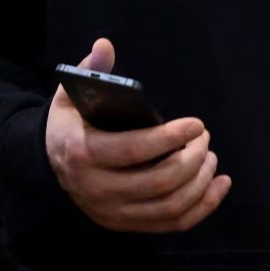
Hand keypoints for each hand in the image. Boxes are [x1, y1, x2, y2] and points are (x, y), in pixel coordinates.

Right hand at [45, 38, 231, 233]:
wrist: (49, 167)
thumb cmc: (69, 126)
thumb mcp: (68, 96)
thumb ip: (89, 70)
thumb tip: (105, 45)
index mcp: (83, 153)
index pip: (133, 150)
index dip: (169, 138)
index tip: (197, 123)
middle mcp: (98, 190)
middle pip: (159, 182)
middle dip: (192, 158)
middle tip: (205, 137)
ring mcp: (113, 212)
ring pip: (169, 207)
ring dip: (200, 182)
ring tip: (210, 156)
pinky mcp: (127, 225)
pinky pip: (172, 224)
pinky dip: (203, 207)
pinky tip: (220, 184)